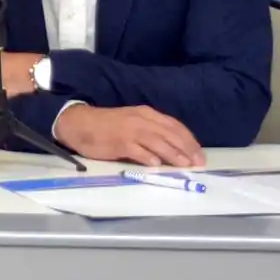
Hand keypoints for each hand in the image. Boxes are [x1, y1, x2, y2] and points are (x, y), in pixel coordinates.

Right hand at [54, 105, 205, 167]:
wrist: (79, 124)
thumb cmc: (107, 125)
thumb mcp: (133, 122)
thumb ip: (151, 131)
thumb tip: (173, 148)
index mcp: (146, 113)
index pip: (174, 126)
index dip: (189, 140)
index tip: (200, 154)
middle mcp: (141, 120)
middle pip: (169, 134)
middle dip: (186, 148)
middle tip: (198, 163)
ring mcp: (129, 131)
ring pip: (157, 142)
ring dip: (172, 154)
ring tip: (184, 165)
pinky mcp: (118, 142)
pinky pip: (136, 150)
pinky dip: (148, 157)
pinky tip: (157, 164)